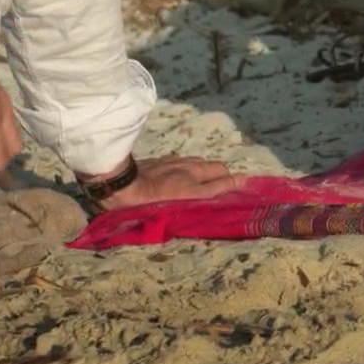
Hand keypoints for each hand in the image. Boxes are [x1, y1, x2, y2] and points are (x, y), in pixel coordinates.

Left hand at [93, 155, 242, 211]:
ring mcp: (174, 163)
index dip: (235, 183)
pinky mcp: (161, 160)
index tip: (246, 187)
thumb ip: (205, 196)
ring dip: (207, 171)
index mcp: (192, 181)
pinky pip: (183, 161)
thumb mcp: (178, 202)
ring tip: (205, 183)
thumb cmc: (145, 202)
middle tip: (225, 189)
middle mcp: (187, 168)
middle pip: (215, 168)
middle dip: (224, 176)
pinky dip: (190, 168)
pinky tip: (183, 175)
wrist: (118, 182)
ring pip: (199, 163)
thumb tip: (231, 186)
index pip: (223, 179)